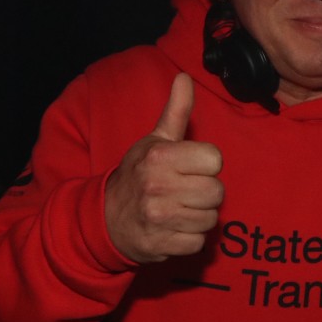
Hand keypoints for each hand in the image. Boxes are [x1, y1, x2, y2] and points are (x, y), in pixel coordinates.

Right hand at [104, 74, 223, 262]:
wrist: (104, 218)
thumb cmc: (137, 174)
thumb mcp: (154, 141)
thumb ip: (175, 111)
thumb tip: (185, 77)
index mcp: (160, 156)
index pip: (215, 159)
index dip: (206, 164)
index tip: (190, 166)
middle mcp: (158, 186)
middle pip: (217, 192)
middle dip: (205, 193)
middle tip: (185, 190)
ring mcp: (159, 218)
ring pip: (210, 219)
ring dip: (198, 216)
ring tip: (178, 209)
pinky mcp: (161, 245)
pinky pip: (198, 243)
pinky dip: (189, 238)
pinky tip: (173, 228)